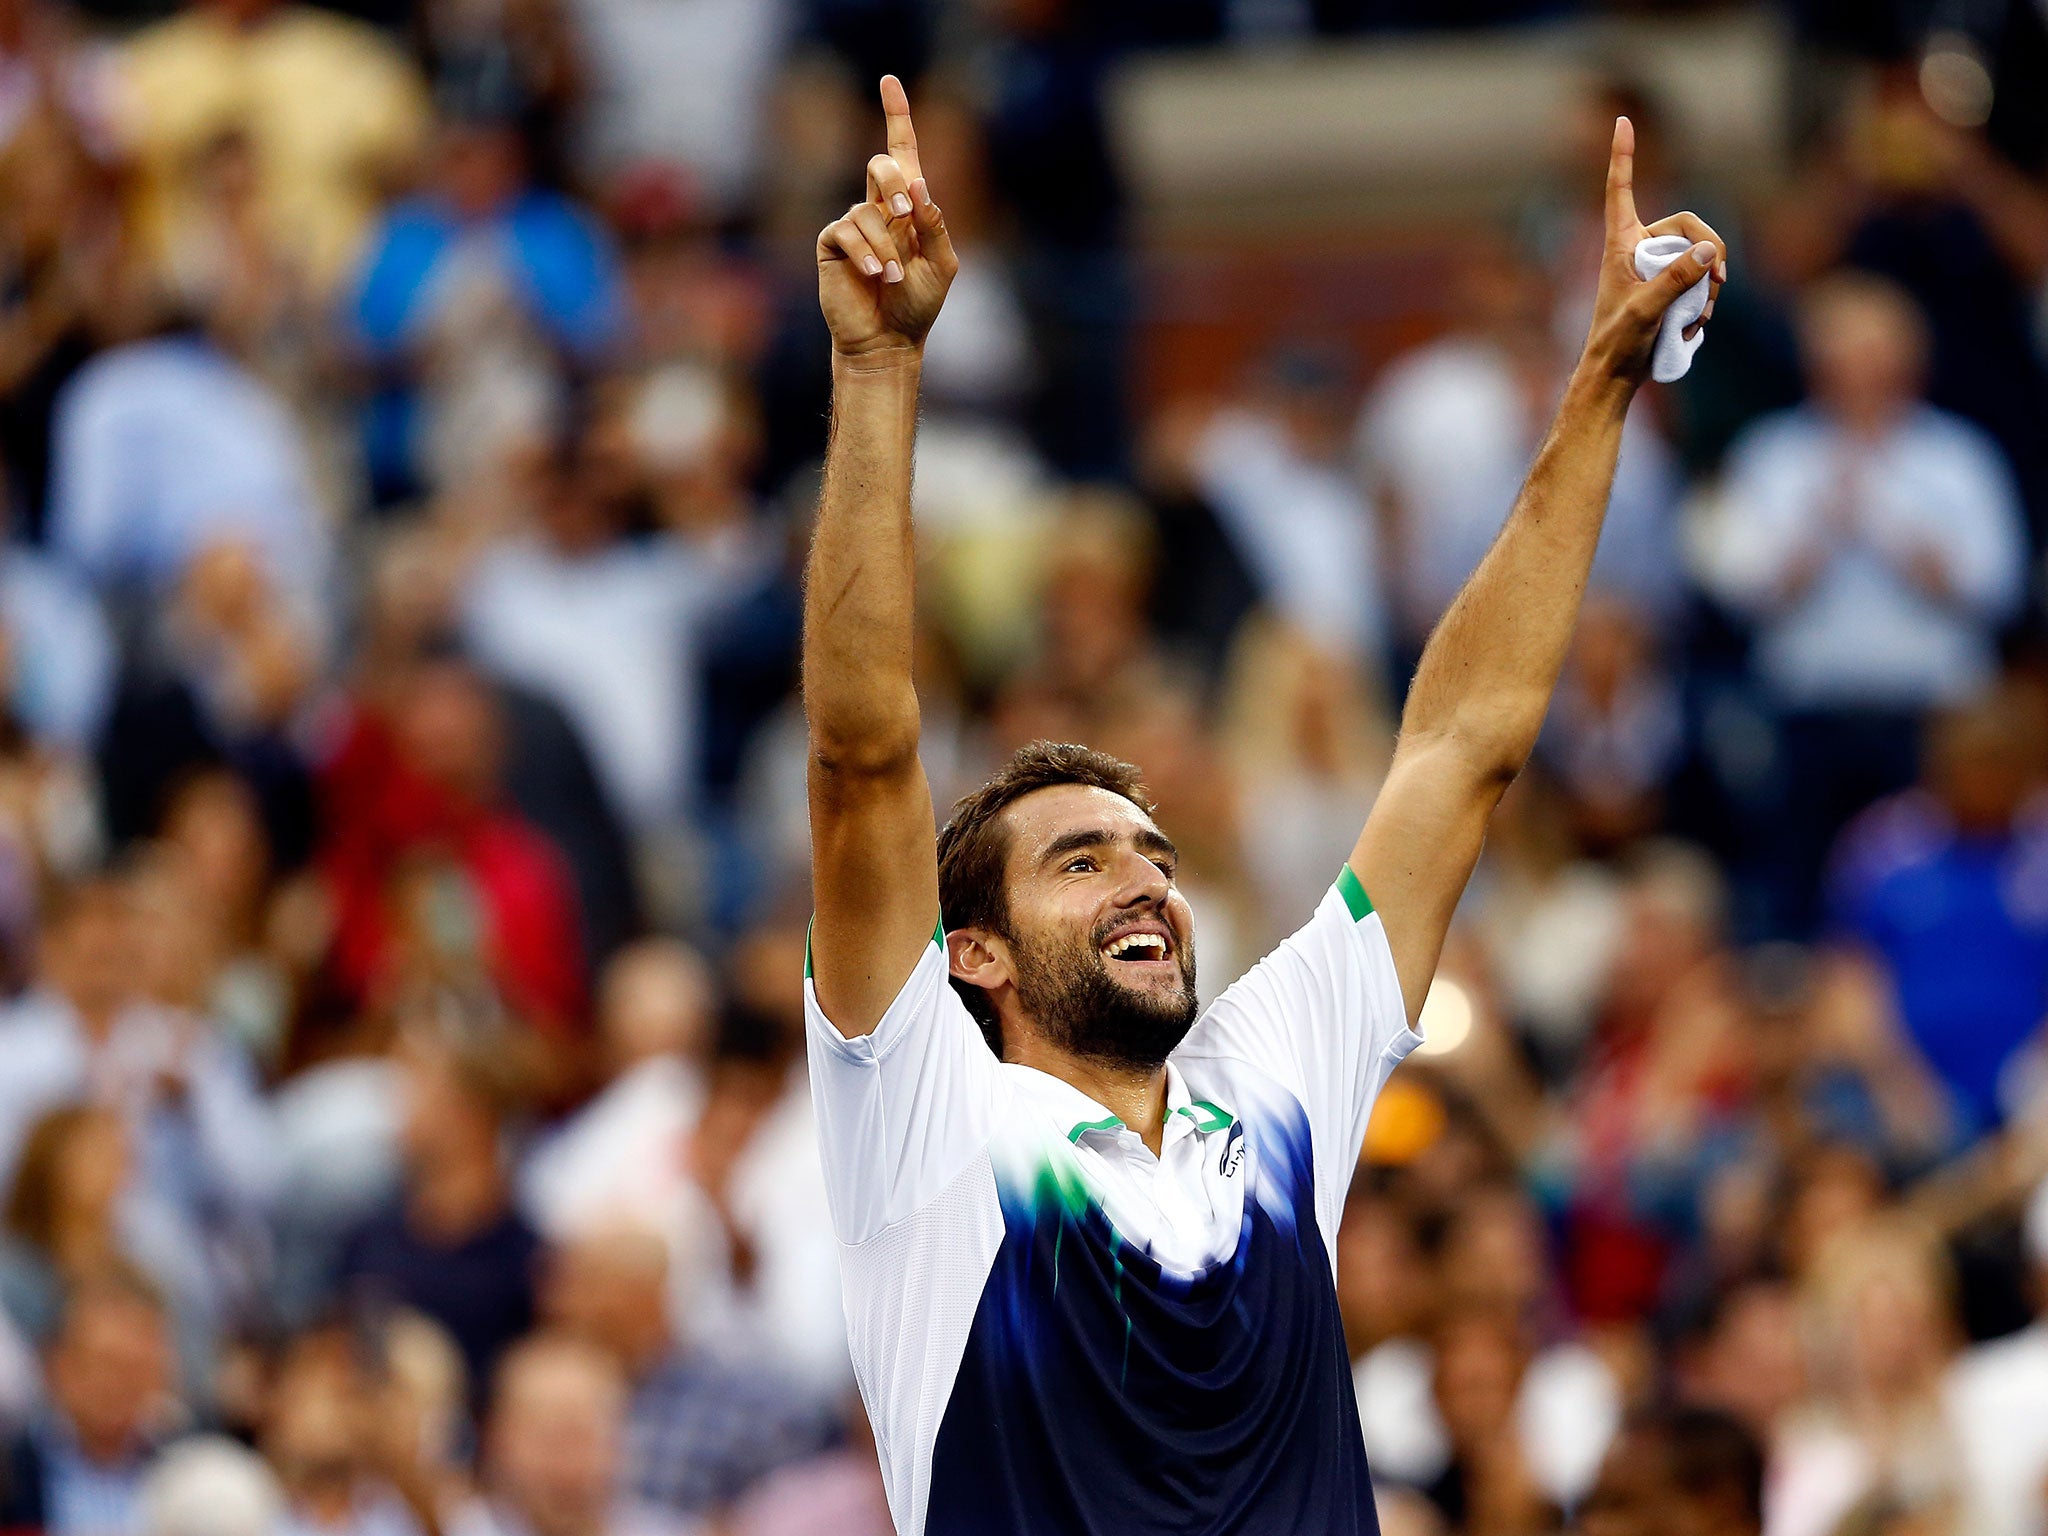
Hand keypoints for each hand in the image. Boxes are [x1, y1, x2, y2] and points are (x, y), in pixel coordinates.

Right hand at [817, 75, 958, 359]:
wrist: (887, 341)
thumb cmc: (917, 306)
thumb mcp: (941, 266)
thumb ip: (935, 226)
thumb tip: (920, 184)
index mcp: (909, 208)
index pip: (903, 153)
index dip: (897, 116)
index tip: (889, 81)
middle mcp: (879, 208)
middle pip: (881, 165)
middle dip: (895, 182)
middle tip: (907, 212)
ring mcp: (853, 225)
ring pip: (867, 211)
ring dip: (887, 246)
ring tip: (894, 278)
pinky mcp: (832, 244)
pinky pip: (846, 231)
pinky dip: (865, 253)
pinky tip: (876, 275)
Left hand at [1580, 117, 1729, 384]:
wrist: (1616, 375)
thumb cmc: (1617, 343)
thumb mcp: (1645, 310)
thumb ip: (1675, 280)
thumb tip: (1708, 252)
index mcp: (1619, 244)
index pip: (1620, 190)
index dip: (1622, 156)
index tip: (1621, 120)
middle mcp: (1638, 249)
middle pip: (1688, 226)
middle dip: (1709, 252)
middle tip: (1718, 284)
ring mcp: (1655, 268)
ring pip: (1700, 255)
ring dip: (1709, 284)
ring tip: (1698, 317)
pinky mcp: (1670, 287)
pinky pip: (1701, 279)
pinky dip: (1705, 300)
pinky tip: (1695, 326)